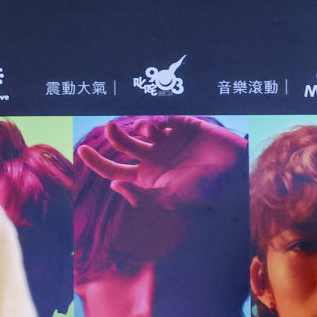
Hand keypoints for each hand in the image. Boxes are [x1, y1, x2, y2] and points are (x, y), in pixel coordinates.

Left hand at [76, 117, 244, 209]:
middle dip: (115, 136)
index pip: (113, 170)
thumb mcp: (168, 199)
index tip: (81, 150)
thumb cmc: (202, 193)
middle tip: (110, 129)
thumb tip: (113, 184)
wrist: (235, 176)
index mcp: (145, 177)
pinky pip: (166, 116)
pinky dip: (160, 117)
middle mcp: (154, 158)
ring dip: (140, 126)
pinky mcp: (186, 126)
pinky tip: (164, 125)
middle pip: (124, 145)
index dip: (95, 162)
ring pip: (143, 127)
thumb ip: (139, 195)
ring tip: (148, 130)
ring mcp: (170, 141)